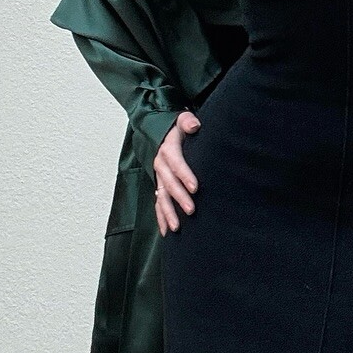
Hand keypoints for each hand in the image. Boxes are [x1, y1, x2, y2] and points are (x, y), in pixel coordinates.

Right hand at [154, 111, 200, 233]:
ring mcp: (158, 177)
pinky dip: (161, 217)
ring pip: (161, 197)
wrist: (160, 132)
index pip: (176, 163)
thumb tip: (194, 125)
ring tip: (176, 227)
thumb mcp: (181, 120)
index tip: (195, 187)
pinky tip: (167, 231)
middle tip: (191, 210)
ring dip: (168, 212)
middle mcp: (160, 165)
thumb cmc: (176, 128)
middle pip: (169, 183)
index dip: (185, 175)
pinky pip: (158, 203)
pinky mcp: (158, 185)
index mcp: (167, 149)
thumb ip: (187, 121)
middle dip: (179, 197)